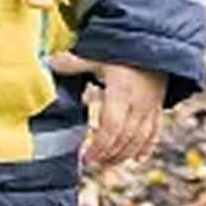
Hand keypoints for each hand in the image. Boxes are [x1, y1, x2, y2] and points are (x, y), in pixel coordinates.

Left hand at [46, 52, 166, 169]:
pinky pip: (154, 132)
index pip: (111, 127)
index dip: (99, 146)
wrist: (157, 41)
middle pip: (125, 138)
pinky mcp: (158, 106)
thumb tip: (47, 63)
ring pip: (140, 139)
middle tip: (92, 163)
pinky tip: (137, 159)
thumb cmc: (122, 48)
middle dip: (108, 154)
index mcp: (121, 92)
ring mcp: (151, 107)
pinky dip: (146, 147)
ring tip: (107, 164)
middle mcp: (138, 103)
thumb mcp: (97, 54)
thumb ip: (73, 63)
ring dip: (123, 155)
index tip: (86, 158)